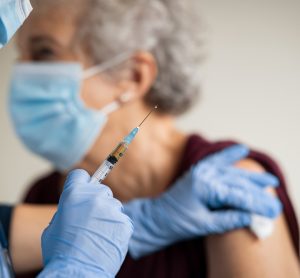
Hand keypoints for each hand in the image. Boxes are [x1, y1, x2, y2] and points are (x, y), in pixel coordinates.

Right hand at [38, 169, 132, 277]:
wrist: (78, 273)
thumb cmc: (61, 252)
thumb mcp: (54, 226)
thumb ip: (68, 209)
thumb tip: (77, 205)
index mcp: (73, 194)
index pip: (80, 175)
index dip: (80, 183)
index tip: (83, 189)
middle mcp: (94, 197)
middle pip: (101, 190)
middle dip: (97, 201)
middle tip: (90, 219)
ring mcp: (111, 209)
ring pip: (113, 205)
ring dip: (108, 215)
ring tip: (99, 234)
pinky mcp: (125, 222)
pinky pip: (122, 219)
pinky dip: (117, 227)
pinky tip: (107, 239)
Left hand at [124, 145, 281, 258]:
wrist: (156, 217)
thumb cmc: (176, 222)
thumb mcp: (203, 225)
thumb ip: (228, 219)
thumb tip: (252, 218)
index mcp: (205, 187)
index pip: (238, 195)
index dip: (257, 203)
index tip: (273, 210)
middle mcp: (204, 174)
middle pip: (238, 182)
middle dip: (258, 192)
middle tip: (275, 201)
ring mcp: (201, 170)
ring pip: (231, 172)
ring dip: (250, 177)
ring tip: (269, 180)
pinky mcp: (199, 171)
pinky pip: (217, 161)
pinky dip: (229, 156)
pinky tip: (241, 149)